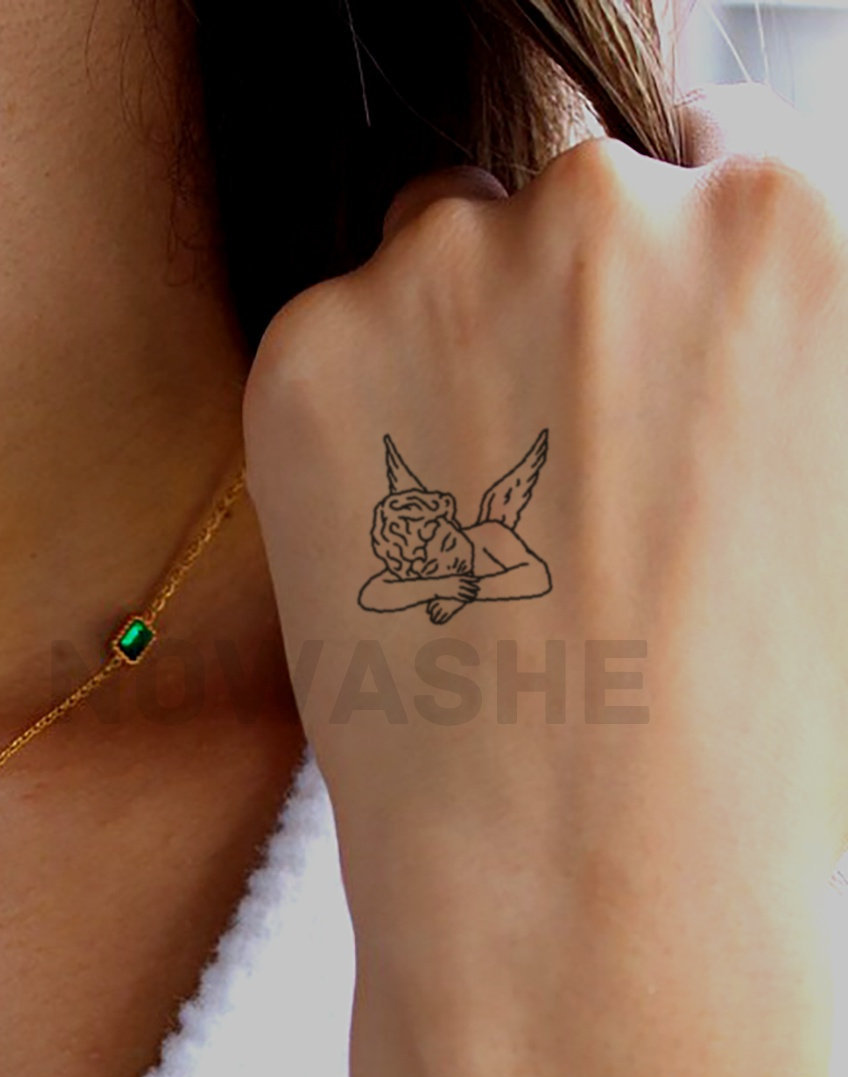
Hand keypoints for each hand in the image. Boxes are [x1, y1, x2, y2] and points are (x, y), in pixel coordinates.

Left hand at [243, 86, 847, 971]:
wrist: (595, 885)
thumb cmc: (752, 732)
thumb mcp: (827, 506)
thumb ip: (769, 357)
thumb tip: (712, 313)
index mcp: (788, 230)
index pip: (714, 160)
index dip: (669, 280)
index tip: (636, 362)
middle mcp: (617, 208)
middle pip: (565, 205)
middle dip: (557, 310)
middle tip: (549, 477)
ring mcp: (450, 268)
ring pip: (435, 253)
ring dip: (446, 346)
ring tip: (473, 527)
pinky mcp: (312, 353)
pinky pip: (335, 342)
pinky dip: (352, 422)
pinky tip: (398, 551)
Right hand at [433, 573, 478, 603]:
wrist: (436, 587)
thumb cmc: (444, 581)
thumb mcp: (452, 576)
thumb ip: (459, 576)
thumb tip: (466, 576)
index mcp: (457, 578)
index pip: (468, 578)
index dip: (474, 579)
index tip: (478, 580)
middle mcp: (458, 583)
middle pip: (469, 586)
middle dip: (474, 588)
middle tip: (478, 589)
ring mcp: (456, 590)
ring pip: (467, 593)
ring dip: (472, 594)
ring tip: (475, 595)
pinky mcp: (454, 595)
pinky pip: (463, 598)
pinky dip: (467, 599)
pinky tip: (470, 600)